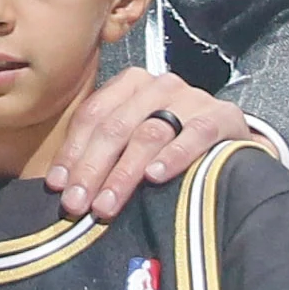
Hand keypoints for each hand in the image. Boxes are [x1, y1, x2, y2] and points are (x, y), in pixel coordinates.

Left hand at [45, 70, 252, 217]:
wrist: (230, 141)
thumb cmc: (171, 143)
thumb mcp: (133, 140)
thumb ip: (101, 153)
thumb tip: (59, 187)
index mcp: (130, 85)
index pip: (93, 115)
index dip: (72, 151)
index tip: (58, 186)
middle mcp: (159, 85)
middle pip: (116, 126)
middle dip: (92, 169)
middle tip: (77, 205)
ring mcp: (193, 98)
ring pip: (149, 133)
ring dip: (124, 173)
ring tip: (107, 204)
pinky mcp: (223, 116)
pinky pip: (195, 134)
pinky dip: (174, 156)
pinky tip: (156, 177)